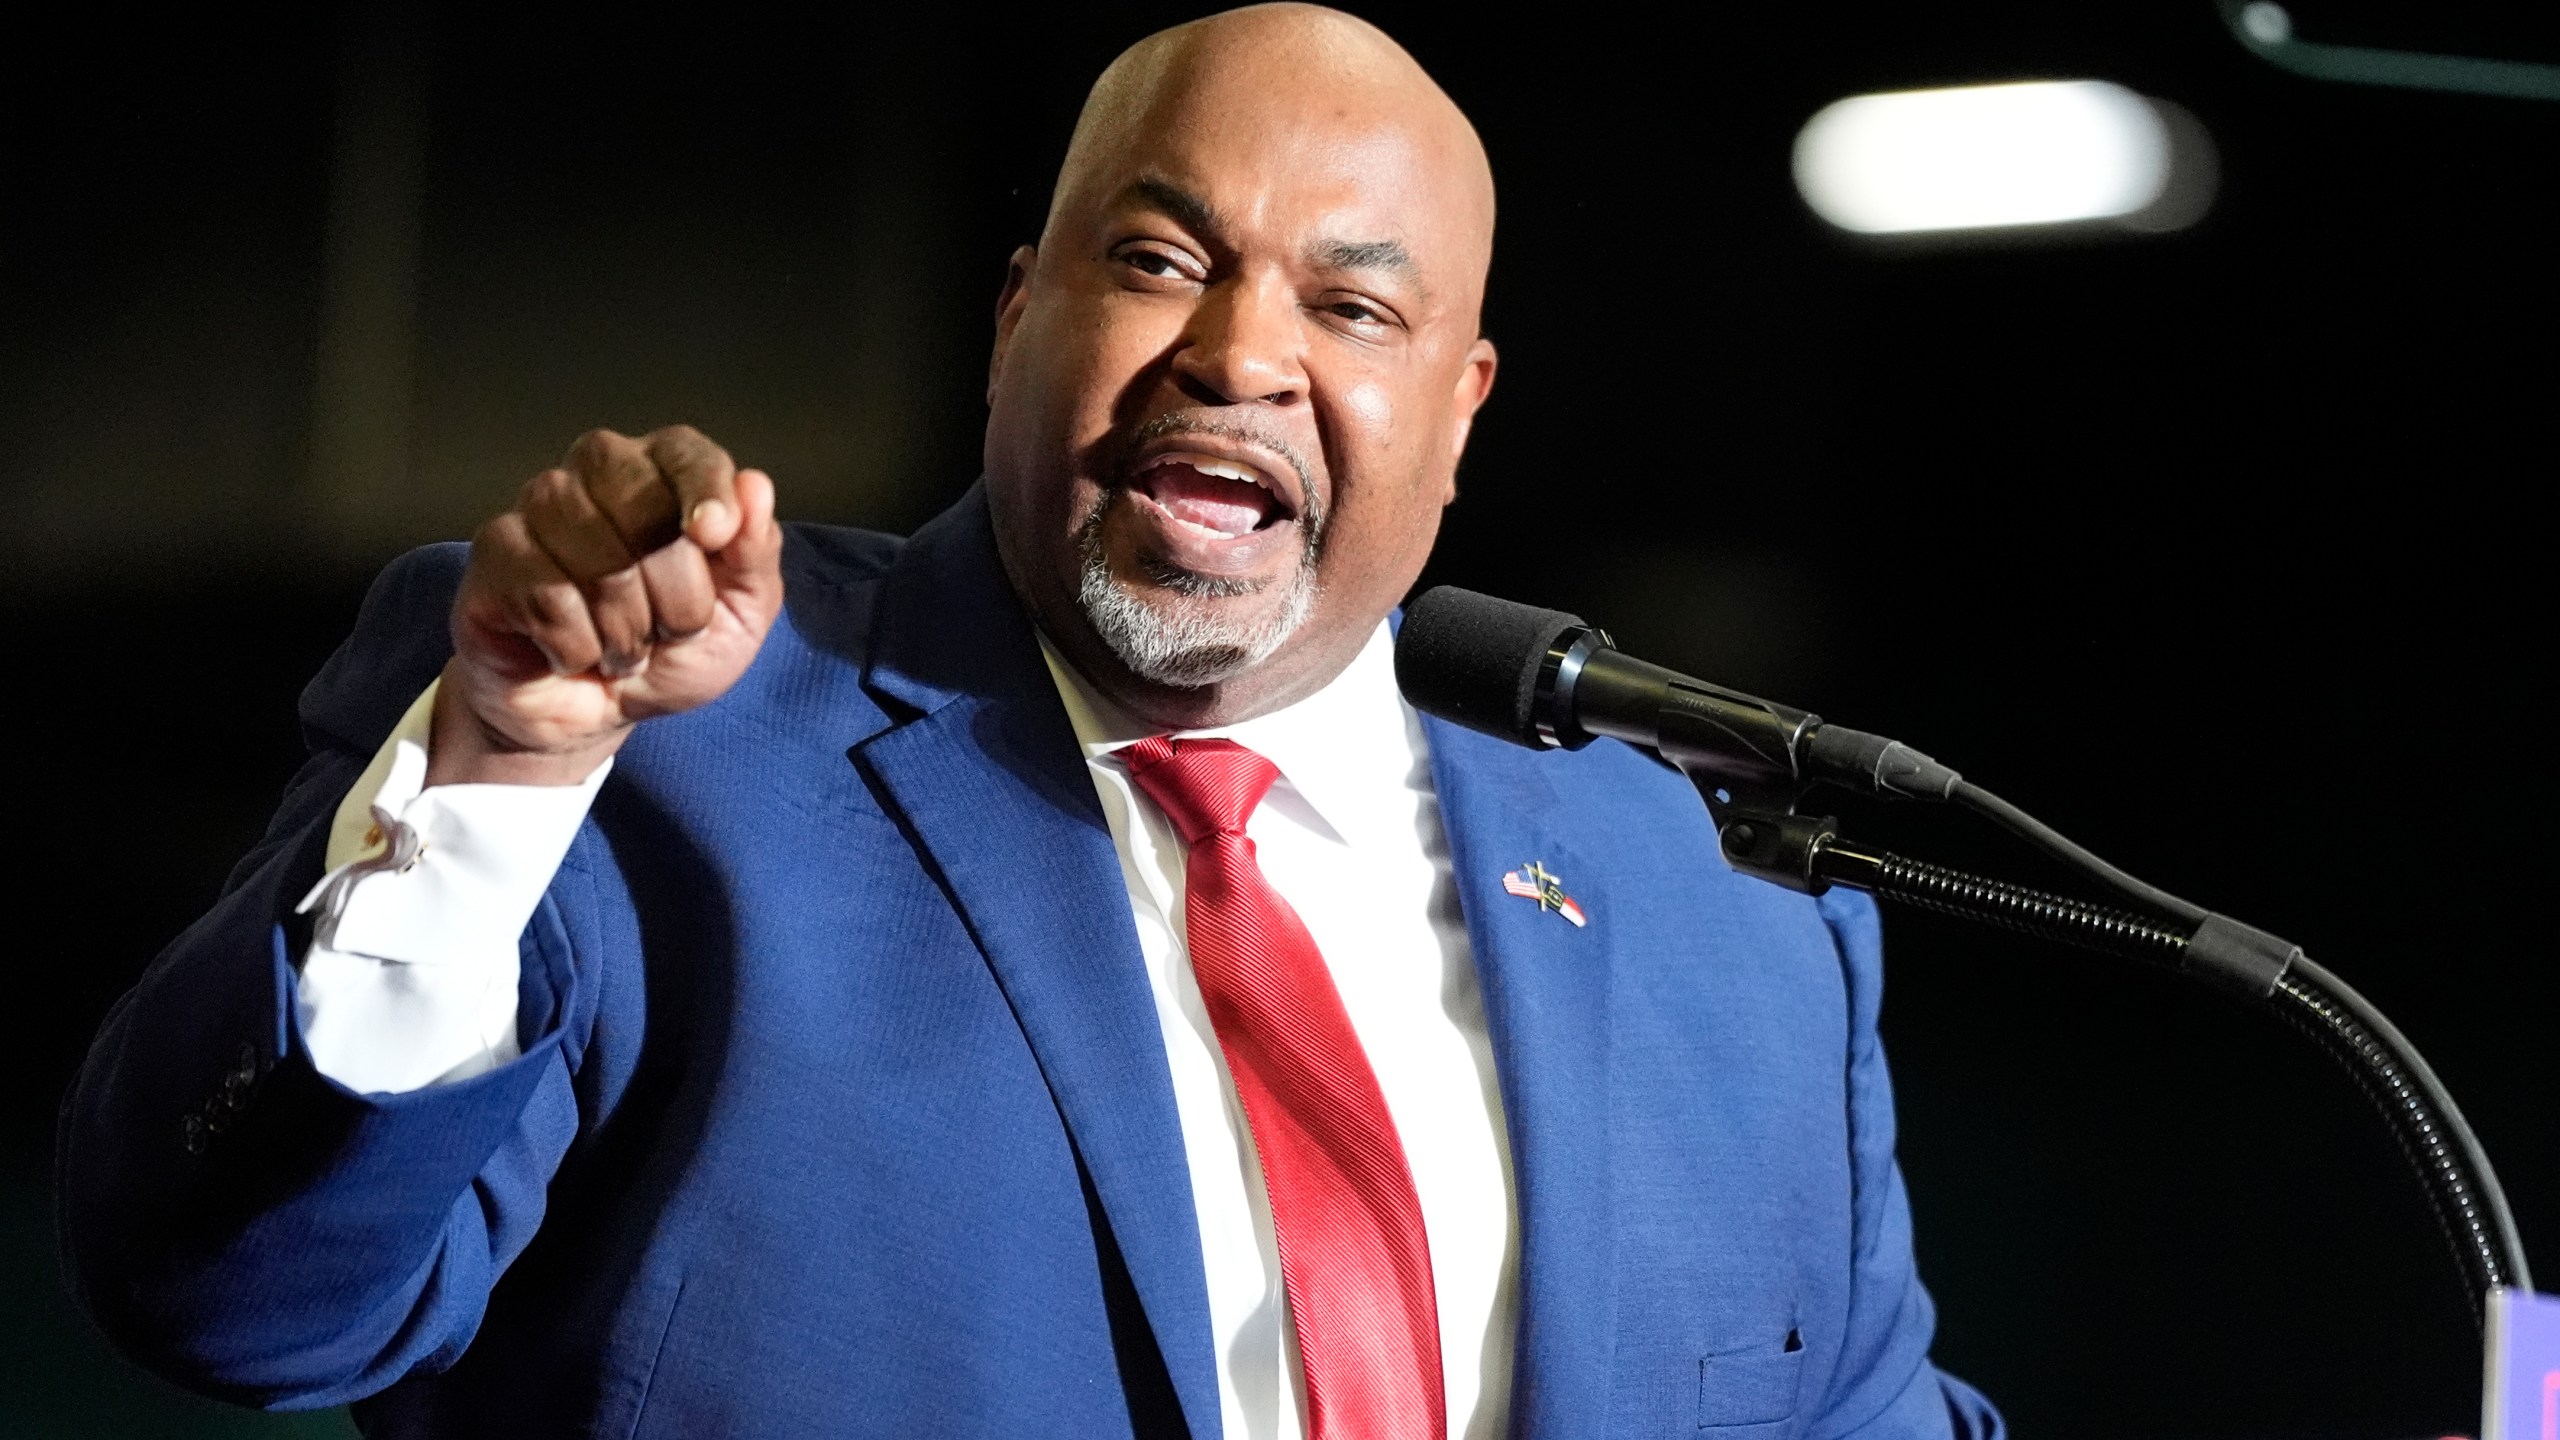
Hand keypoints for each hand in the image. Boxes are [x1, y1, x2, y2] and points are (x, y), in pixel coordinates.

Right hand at [430, 426, 783, 786]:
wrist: (594, 712)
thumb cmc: (671, 652)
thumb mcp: (739, 617)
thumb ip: (754, 554)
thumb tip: (755, 485)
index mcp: (663, 472)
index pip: (686, 453)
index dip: (705, 490)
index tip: (715, 533)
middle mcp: (597, 473)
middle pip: (646, 511)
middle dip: (677, 595)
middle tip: (668, 628)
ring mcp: (539, 507)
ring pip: (602, 564)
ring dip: (627, 632)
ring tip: (621, 645)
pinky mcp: (494, 552)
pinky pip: (551, 600)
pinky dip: (577, 648)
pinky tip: (571, 651)